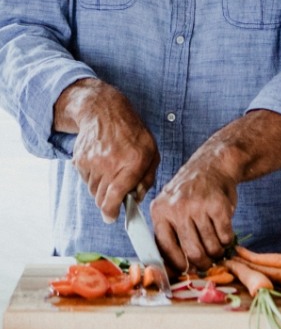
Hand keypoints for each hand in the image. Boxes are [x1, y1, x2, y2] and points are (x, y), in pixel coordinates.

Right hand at [57, 79, 159, 222]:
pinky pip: (85, 180)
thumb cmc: (132, 132)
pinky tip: (101, 162)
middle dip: (108, 201)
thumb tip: (137, 199)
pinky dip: (93, 177)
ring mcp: (93, 161)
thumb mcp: (151, 151)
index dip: (111, 212)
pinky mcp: (80, 160)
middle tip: (115, 192)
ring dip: (101, 188)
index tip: (112, 217)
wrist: (104, 111)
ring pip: (93, 191)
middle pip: (101, 199)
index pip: (115, 197)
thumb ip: (147, 177)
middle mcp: (112, 162)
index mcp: (134, 161)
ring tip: (110, 169)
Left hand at [151, 138, 236, 271]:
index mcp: (160, 211)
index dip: (177, 265)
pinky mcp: (218, 205)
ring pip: (210, 246)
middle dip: (202, 263)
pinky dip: (227, 240)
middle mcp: (177, 208)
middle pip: (192, 252)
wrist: (213, 164)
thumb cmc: (191, 192)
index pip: (165, 249)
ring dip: (216, 252)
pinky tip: (225, 233)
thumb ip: (168, 233)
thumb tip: (169, 270)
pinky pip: (225, 236)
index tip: (186, 270)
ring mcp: (198, 206)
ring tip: (217, 247)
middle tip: (207, 263)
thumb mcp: (170, 206)